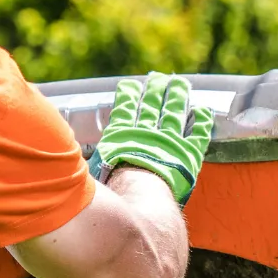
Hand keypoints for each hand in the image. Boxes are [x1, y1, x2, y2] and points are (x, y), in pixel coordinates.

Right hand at [90, 72, 214, 203]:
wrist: (140, 200)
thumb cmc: (113, 191)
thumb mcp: (92, 172)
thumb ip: (88, 161)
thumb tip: (73, 158)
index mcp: (122, 135)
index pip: (125, 109)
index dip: (128, 95)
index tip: (130, 84)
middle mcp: (146, 134)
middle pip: (151, 106)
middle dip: (155, 90)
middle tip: (159, 78)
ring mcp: (169, 142)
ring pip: (174, 113)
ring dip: (177, 97)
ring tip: (180, 84)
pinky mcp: (189, 154)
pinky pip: (198, 134)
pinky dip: (201, 121)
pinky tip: (203, 110)